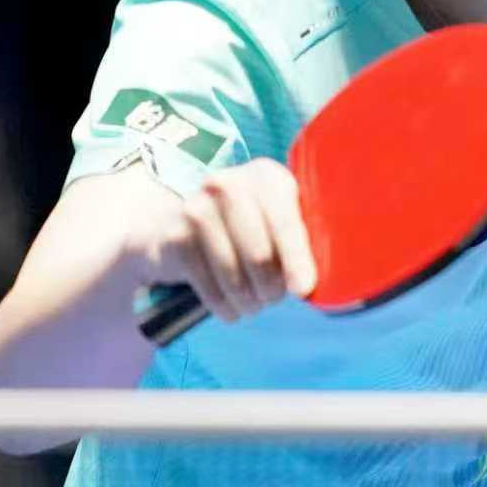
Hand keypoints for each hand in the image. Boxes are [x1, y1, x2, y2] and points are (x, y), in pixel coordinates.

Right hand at [132, 159, 317, 323]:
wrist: (179, 223)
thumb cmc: (250, 227)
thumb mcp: (278, 221)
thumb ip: (303, 241)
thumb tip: (312, 285)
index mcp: (266, 176)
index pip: (285, 222)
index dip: (297, 259)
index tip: (303, 289)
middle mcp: (228, 184)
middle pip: (259, 254)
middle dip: (272, 288)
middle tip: (274, 298)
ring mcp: (196, 208)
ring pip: (234, 275)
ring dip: (249, 301)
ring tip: (255, 305)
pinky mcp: (174, 237)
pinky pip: (207, 287)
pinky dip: (224, 307)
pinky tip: (232, 310)